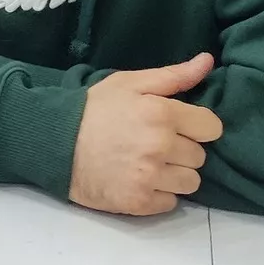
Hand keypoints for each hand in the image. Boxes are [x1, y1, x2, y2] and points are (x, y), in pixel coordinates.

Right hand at [69, 54, 221, 215]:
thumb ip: (172, 75)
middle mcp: (161, 146)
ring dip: (173, 175)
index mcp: (162, 114)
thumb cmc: (92, 110)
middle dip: (180, 150)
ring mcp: (150, 177)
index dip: (196, 126)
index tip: (177, 126)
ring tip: (147, 164)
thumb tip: (207, 61)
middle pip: (200, 157)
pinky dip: (157, 194)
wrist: (52, 143)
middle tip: (152, 144)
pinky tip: (138, 180)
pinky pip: (171, 203)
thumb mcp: (128, 83)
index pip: (212, 128)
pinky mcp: (139, 202)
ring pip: (190, 182)